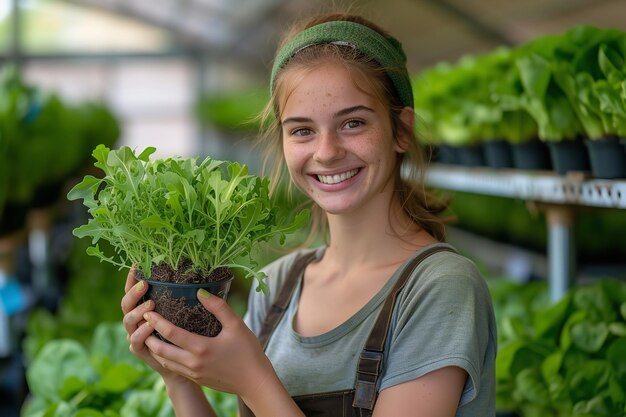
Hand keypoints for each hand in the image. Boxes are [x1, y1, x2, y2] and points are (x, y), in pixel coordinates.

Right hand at [120, 267, 185, 381]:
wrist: (183, 363)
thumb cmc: (186, 333)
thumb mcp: (185, 312)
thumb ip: (184, 297)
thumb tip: (198, 279)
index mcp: (143, 307)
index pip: (133, 290)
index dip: (132, 278)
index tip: (136, 264)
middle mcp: (136, 319)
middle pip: (126, 303)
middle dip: (133, 293)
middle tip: (145, 285)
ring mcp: (135, 334)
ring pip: (128, 320)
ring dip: (138, 311)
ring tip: (151, 305)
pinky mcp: (139, 349)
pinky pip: (135, 340)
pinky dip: (142, 333)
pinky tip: (150, 327)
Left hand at [140, 289, 275, 398]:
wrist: (255, 382)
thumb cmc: (248, 352)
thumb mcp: (236, 325)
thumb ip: (218, 307)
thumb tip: (200, 291)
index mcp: (201, 348)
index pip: (171, 333)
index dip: (157, 322)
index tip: (148, 311)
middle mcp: (193, 363)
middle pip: (161, 350)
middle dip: (149, 336)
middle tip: (142, 323)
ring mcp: (193, 373)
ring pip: (165, 362)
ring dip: (155, 349)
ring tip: (150, 335)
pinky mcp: (197, 379)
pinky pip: (174, 368)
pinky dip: (165, 358)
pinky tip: (167, 350)